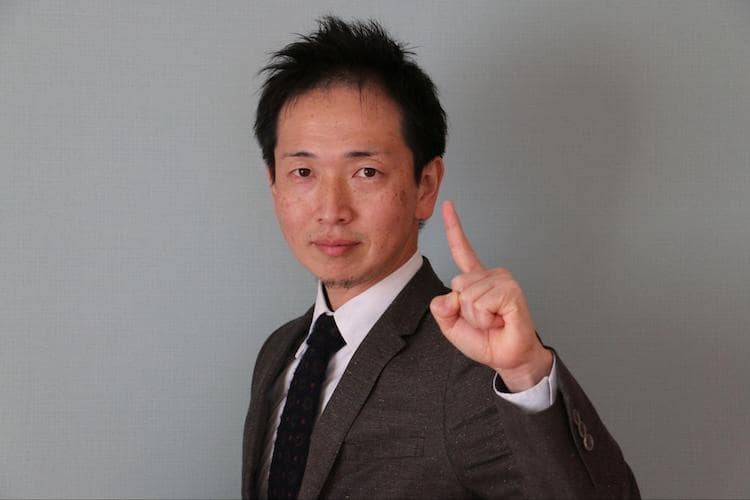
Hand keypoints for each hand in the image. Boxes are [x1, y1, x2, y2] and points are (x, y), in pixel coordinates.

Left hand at [429, 201, 552, 391]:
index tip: (448, 204)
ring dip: (476, 316)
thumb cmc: (485, 340)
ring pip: (469, 295)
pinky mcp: (511, 291)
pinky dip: (486, 317)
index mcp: (475, 280)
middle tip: (484, 320)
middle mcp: (490, 275)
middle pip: (458, 284)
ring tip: (493, 321)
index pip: (462, 250)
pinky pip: (482, 301)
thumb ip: (441, 309)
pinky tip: (500, 320)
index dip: (454, 227)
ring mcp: (503, 281)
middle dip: (464, 310)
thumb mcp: (452, 326)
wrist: (507, 358)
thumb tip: (448, 295)